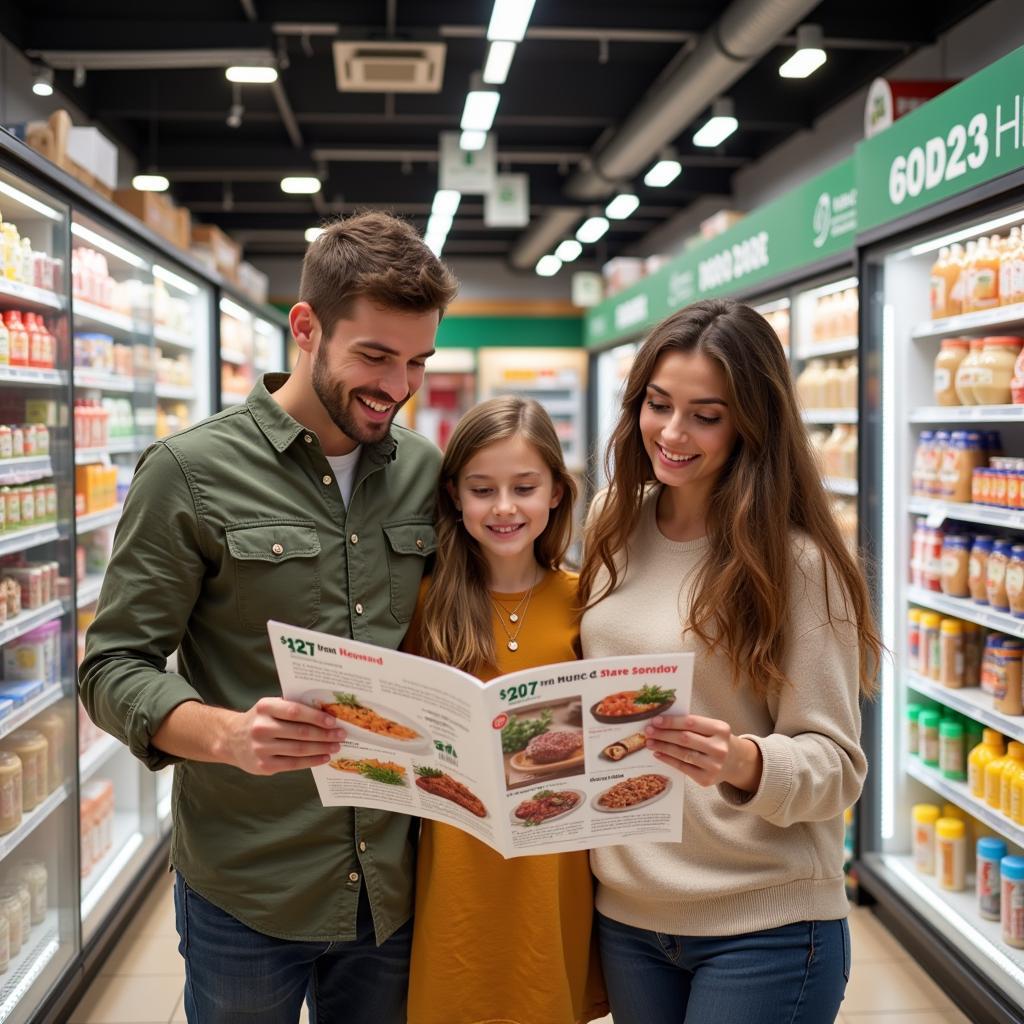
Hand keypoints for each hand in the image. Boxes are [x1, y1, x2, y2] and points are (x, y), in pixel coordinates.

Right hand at [217, 697, 346, 775]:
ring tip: (336, 746)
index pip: (295, 711)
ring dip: (322, 748)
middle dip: (325, 734)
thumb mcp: (270, 707)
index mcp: (265, 707)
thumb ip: (291, 707)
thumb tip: (325, 710)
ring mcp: (261, 748)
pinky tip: (324, 757)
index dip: (316, 717)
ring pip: (299, 749)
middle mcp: (261, 727)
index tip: (333, 721)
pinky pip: (293, 764)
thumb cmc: (260, 720)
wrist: (231, 739)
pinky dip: (312, 761)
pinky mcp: (263, 766)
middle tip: (341, 734)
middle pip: (300, 732)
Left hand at [644, 714, 761, 791]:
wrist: (735, 762)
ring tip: (650, 742)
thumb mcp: (712, 728)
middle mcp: (720, 748)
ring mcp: (714, 765)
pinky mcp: (707, 779)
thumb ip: (692, 724)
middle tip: (648, 731)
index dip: (671, 721)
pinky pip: (683, 768)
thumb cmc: (717, 740)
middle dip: (663, 734)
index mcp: (720, 729)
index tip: (655, 720)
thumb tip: (661, 722)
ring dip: (663, 747)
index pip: (691, 722)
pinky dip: (668, 760)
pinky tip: (658, 754)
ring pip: (683, 754)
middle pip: (685, 739)